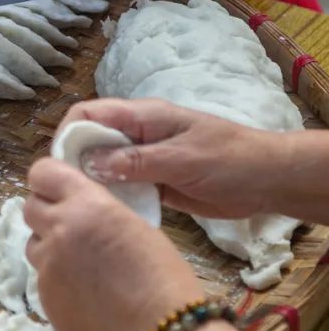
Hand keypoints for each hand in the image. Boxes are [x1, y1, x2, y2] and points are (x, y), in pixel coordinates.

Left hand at [24, 158, 202, 330]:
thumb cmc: (164, 276)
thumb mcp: (134, 225)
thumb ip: (98, 212)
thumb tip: (81, 212)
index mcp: (85, 205)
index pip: (42, 172)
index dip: (49, 179)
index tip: (59, 188)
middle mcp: (58, 231)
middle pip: (29, 207)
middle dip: (46, 212)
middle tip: (71, 225)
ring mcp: (46, 267)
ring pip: (33, 245)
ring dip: (49, 247)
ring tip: (82, 264)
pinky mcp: (44, 298)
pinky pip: (43, 279)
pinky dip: (59, 281)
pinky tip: (87, 295)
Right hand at [60, 98, 284, 218]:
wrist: (268, 181)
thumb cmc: (230, 160)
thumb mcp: (182, 159)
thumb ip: (136, 161)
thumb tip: (89, 164)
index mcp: (141, 118)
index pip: (88, 114)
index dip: (68, 135)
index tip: (61, 165)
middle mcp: (136, 135)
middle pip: (89, 141)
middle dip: (73, 163)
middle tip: (69, 194)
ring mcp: (142, 159)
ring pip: (101, 166)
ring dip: (91, 184)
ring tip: (83, 208)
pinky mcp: (151, 182)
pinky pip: (120, 186)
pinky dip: (110, 198)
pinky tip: (106, 216)